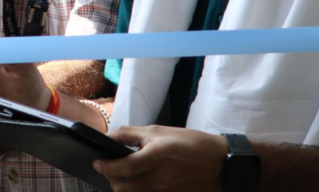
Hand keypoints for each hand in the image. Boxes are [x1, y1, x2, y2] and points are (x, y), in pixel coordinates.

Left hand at [95, 126, 226, 191]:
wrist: (222, 163)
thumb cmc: (190, 143)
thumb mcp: (158, 131)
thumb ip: (131, 135)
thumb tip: (109, 137)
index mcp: (155, 158)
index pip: (122, 168)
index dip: (106, 167)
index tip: (96, 162)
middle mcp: (159, 179)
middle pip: (124, 189)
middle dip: (112, 180)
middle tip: (109, 170)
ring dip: (124, 188)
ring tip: (123, 177)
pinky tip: (139, 183)